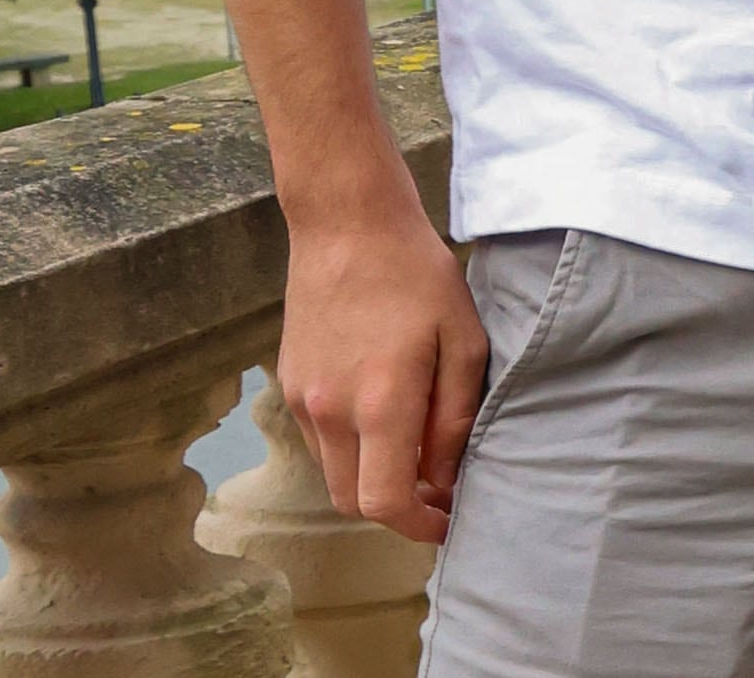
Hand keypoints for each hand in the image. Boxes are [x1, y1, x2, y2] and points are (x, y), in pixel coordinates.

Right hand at [276, 205, 488, 541]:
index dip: (418, 526)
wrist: (347, 227)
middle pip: (352, 501)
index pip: (384, 502)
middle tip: (438, 494)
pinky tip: (385, 418)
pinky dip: (351, 450)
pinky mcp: (290, 384)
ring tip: (419, 454)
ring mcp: (303, 401)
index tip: (449, 522)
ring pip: (333, 474)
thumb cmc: (418, 275)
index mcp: (379, 404)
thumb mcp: (463, 340)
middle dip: (395, 511)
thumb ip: (455, 416)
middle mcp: (330, 413)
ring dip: (371, 480)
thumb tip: (447, 476)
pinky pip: (319, 441)